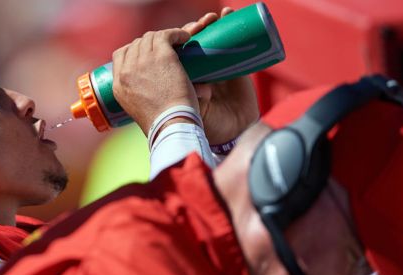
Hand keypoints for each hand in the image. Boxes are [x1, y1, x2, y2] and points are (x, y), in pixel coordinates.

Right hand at [112, 28, 197, 135]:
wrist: (170, 125)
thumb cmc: (162, 124)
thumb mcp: (139, 112)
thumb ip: (140, 98)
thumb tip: (152, 90)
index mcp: (118, 86)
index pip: (120, 56)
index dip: (134, 51)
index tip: (147, 54)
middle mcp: (127, 71)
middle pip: (136, 44)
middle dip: (150, 43)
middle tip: (166, 48)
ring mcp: (142, 62)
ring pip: (150, 38)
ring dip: (164, 37)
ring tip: (178, 42)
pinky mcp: (161, 56)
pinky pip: (166, 35)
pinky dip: (176, 34)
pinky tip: (184, 38)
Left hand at [184, 8, 259, 144]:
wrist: (229, 133)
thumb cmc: (202, 122)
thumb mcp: (181, 105)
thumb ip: (172, 89)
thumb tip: (169, 71)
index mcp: (176, 79)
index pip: (171, 53)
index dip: (174, 40)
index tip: (179, 34)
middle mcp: (194, 71)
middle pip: (190, 43)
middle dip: (193, 30)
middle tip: (198, 26)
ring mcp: (214, 67)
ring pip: (208, 38)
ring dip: (209, 24)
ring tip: (211, 18)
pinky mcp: (234, 66)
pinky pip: (230, 40)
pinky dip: (228, 24)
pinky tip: (227, 14)